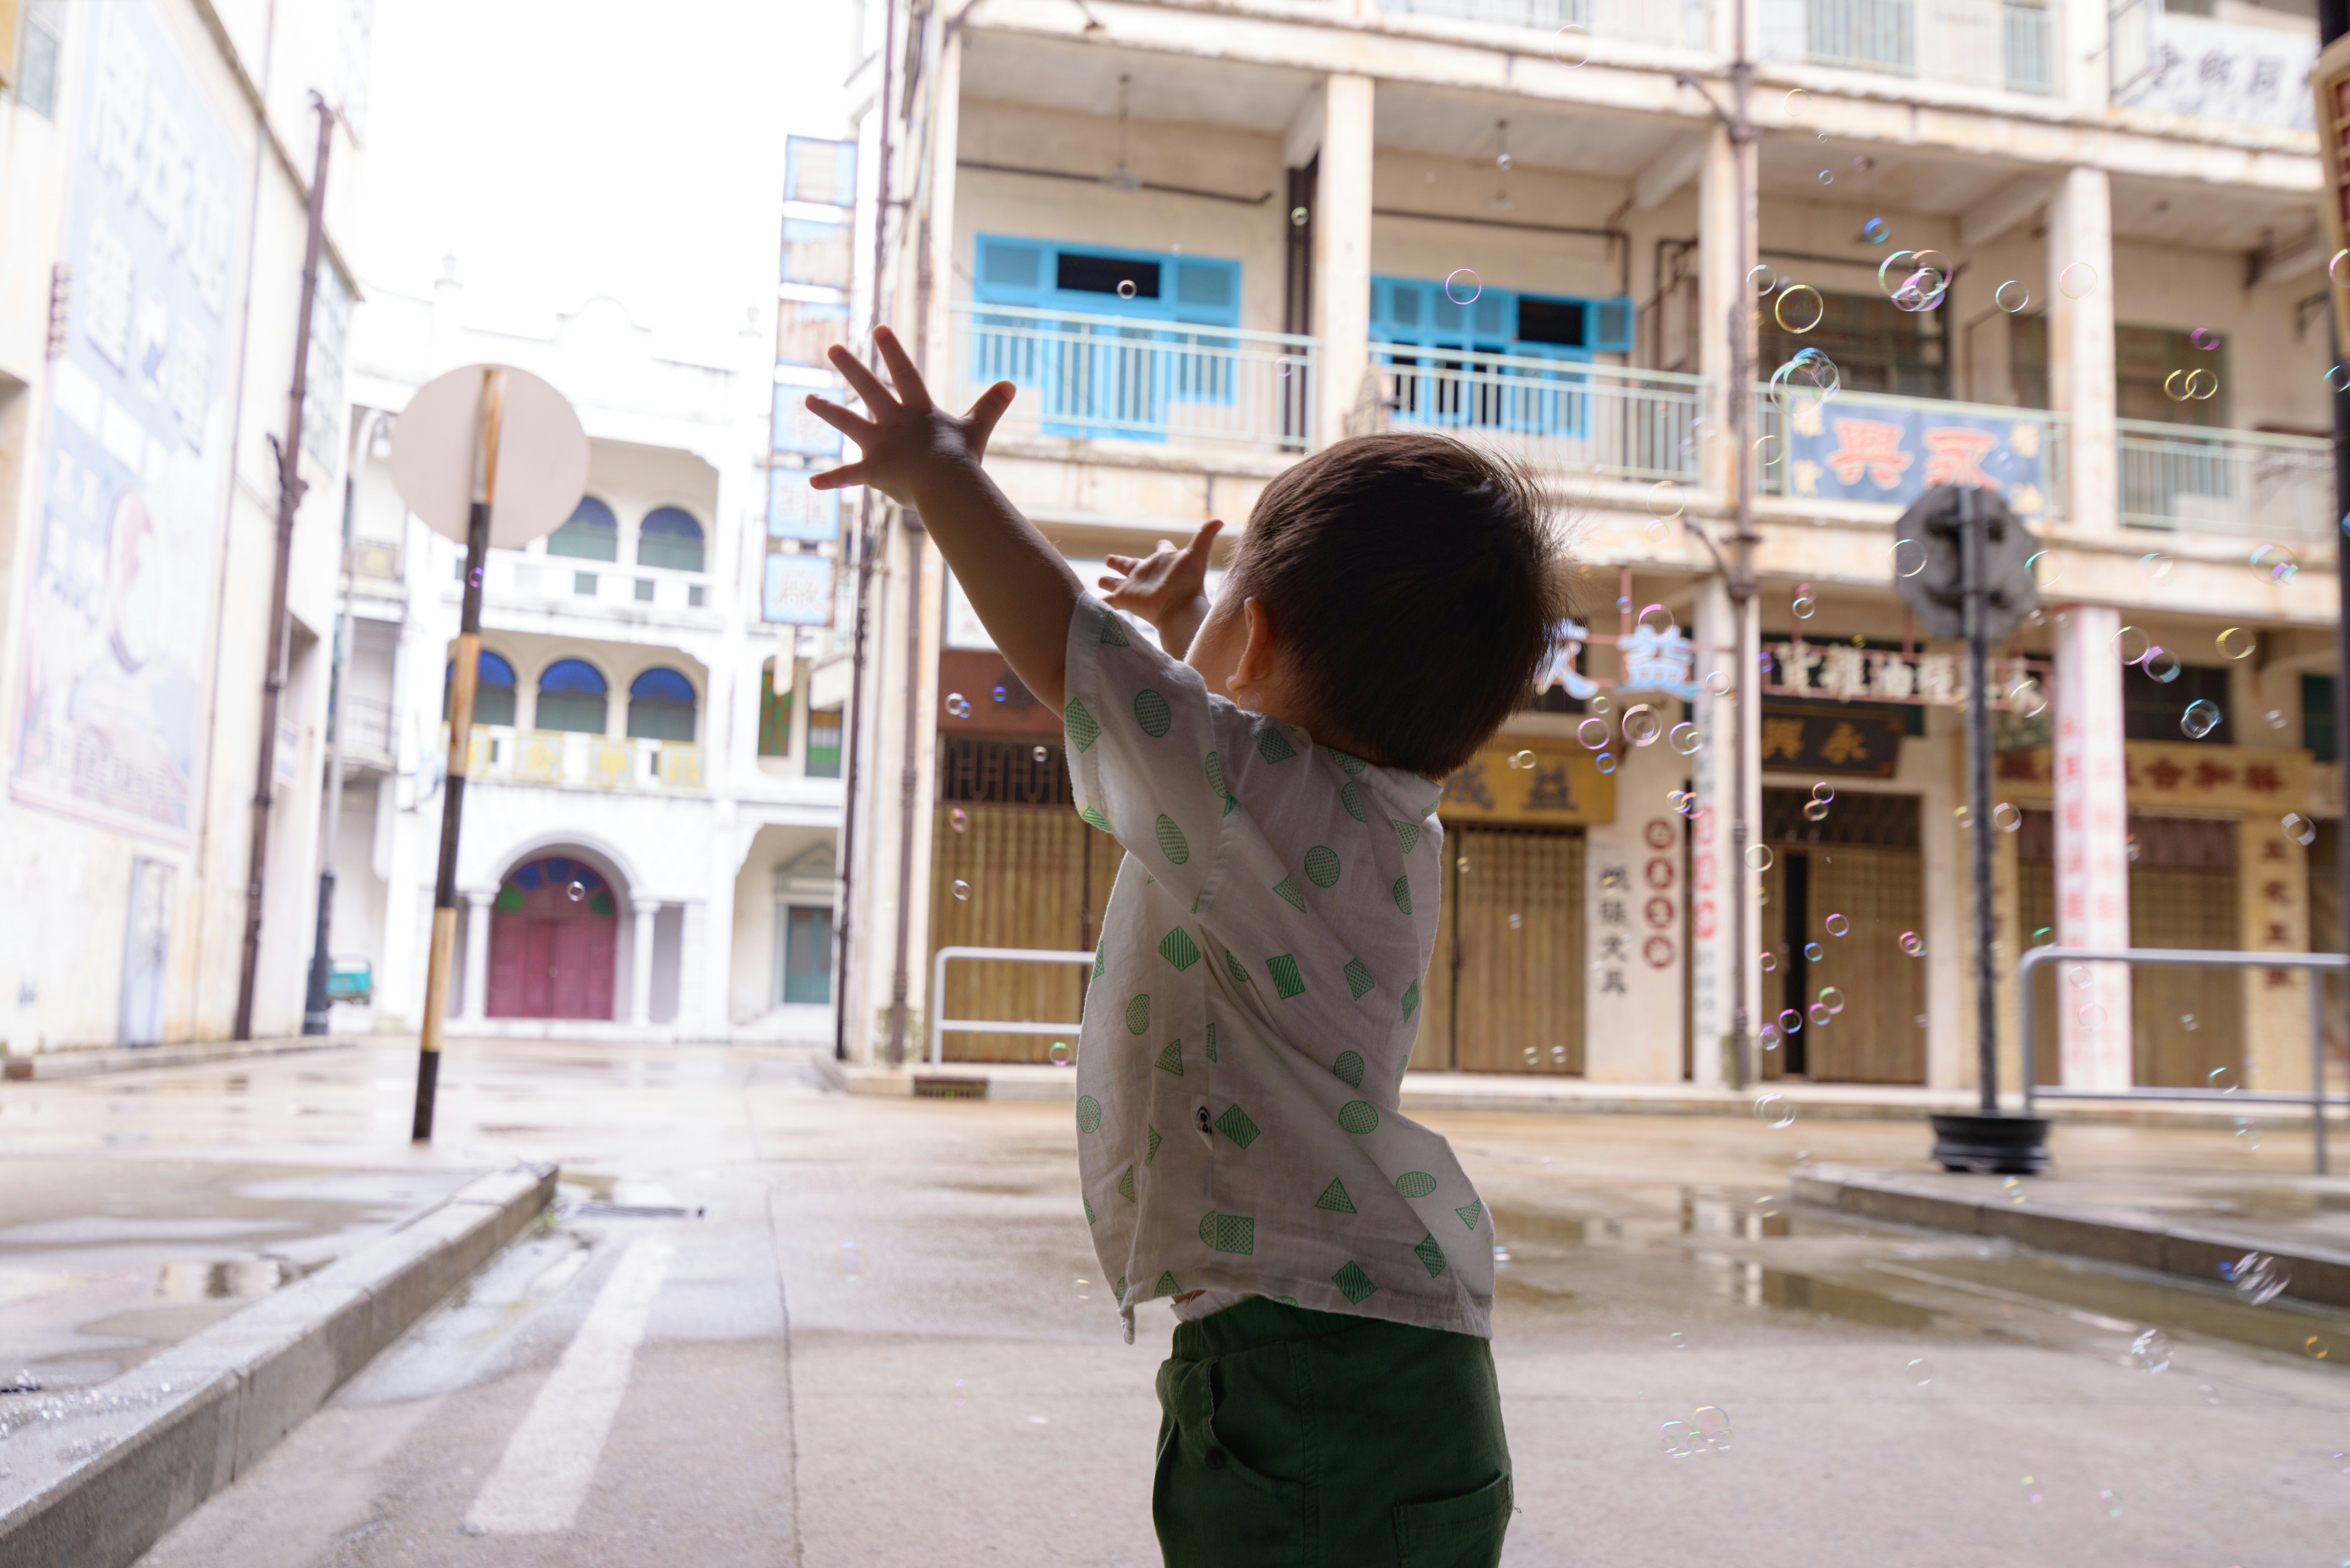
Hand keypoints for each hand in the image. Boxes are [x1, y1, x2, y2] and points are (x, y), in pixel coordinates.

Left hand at [804, 326, 1015, 507]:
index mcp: (918, 411)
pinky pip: (848, 476)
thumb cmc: (963, 459)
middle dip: (851, 367)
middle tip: (833, 348)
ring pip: (849, 422)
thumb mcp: (977, 429)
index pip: (905, 373)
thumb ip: (990, 406)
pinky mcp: (872, 470)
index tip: (879, 330)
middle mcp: (894, 422)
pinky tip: (813, 482)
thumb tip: (1011, 384)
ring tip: (808, 399)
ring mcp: (880, 445)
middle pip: (869, 389)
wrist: (948, 486)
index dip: (892, 351)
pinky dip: (831, 480)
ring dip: (827, 409)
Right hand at [1100, 520, 1221, 623]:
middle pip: (1131, 566)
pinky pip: (1109, 601)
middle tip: (1109, 559)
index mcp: (1163, 562)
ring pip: (1117, 583)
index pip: (1163, 550)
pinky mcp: (1126, 600)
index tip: (1162, 543)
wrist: (1178, 609)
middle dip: (1120, 563)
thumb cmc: (1187, 582)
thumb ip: (1204, 536)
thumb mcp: (1196, 555)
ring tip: (1099, 580)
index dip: (1163, 546)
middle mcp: (1148, 574)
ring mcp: (1135, 588)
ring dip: (1108, 582)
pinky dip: (1100, 601)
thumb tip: (1220, 520)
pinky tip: (1092, 601)